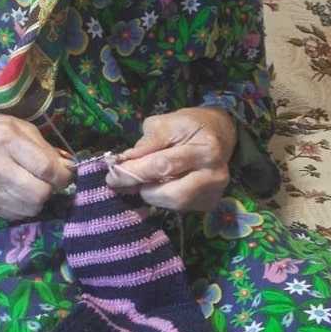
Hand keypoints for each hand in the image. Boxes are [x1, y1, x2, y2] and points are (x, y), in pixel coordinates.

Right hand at [0, 113, 72, 220]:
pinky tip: (18, 191)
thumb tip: (69, 169)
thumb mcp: (23, 128)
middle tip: (49, 182)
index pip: (45, 168)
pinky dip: (24, 206)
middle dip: (51, 190)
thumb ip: (47, 149)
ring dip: (38, 200)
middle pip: (38, 194)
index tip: (66, 174)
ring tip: (33, 185)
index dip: (63, 175)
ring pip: (30, 209)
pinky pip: (17, 214)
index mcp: (7, 140)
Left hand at [105, 107, 234, 212]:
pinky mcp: (209, 203)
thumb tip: (124, 163)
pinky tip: (161, 184)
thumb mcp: (165, 124)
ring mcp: (214, 191)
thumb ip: (146, 144)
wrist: (218, 133)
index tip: (112, 176)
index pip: (163, 165)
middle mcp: (216, 174)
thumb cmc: (188, 126)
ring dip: (152, 194)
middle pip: (171, 192)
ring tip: (145, 180)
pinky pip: (179, 208)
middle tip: (123, 182)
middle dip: (142, 187)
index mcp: (206, 148)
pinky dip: (163, 198)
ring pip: (174, 203)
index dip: (135, 172)